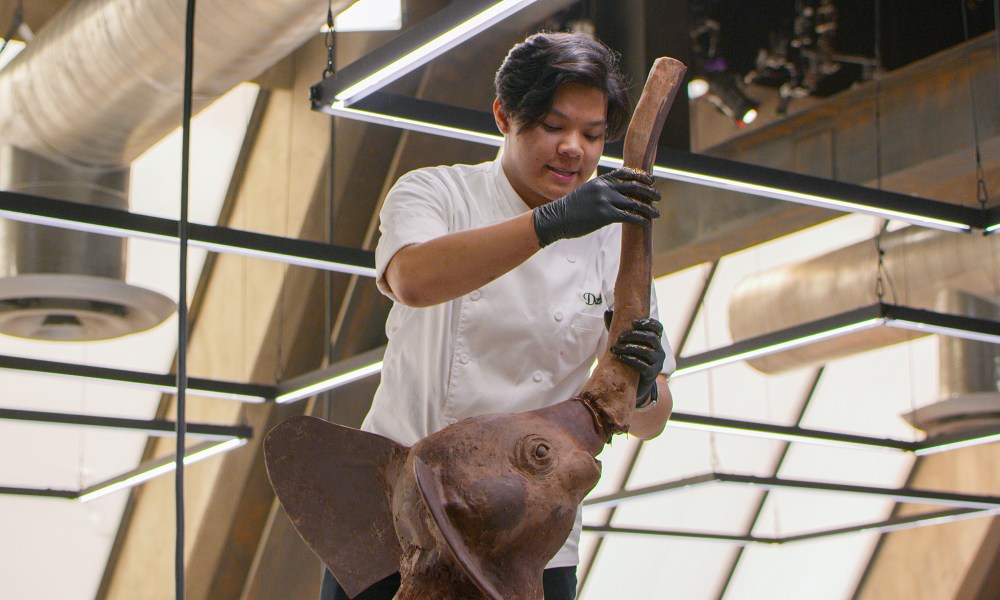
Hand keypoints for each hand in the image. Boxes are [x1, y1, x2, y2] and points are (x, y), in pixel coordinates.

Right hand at [532, 167, 659, 246]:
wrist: (556, 218)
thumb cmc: (570, 209)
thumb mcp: (586, 193)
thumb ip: (601, 191)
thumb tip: (614, 195)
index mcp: (600, 181)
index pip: (625, 173)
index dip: (640, 176)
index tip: (651, 181)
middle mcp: (604, 188)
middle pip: (633, 186)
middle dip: (649, 191)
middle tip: (658, 196)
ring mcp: (604, 200)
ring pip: (633, 202)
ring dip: (648, 208)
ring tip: (656, 213)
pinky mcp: (604, 214)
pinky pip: (627, 215)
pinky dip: (639, 218)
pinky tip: (645, 222)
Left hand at [609, 316, 665, 407]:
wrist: (635, 385)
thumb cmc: (630, 359)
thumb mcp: (625, 342)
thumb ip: (618, 327)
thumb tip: (608, 311)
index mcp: (655, 341)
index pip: (658, 327)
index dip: (648, 323)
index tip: (634, 322)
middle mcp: (659, 351)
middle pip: (651, 337)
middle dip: (634, 335)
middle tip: (619, 338)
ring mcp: (657, 363)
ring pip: (646, 351)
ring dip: (629, 347)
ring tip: (615, 348)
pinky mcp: (651, 374)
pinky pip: (643, 365)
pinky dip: (631, 359)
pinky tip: (621, 357)